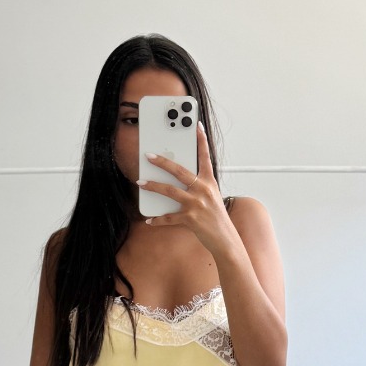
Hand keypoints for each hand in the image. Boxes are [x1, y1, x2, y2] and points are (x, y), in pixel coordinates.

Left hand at [138, 121, 234, 254]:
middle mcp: (203, 190)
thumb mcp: (212, 197)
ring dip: (152, 186)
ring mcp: (197, 204)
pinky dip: (157, 219)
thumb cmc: (216, 217)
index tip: (196, 125)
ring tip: (140, 183)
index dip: (201, 140)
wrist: (225, 239)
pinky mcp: (190, 219)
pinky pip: (169, 217)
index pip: (205, 157)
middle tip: (149, 155)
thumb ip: (198, 186)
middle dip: (162, 162)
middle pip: (179, 171)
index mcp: (210, 182)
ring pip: (170, 191)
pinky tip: (149, 219)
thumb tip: (177, 179)